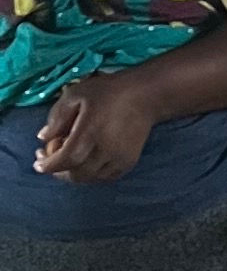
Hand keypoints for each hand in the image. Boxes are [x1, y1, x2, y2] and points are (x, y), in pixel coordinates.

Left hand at [32, 67, 158, 183]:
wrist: (143, 98)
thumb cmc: (106, 92)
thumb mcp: (75, 95)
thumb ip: (57, 117)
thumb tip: (43, 138)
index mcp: (90, 132)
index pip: (67, 159)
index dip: (50, 165)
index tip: (38, 165)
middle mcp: (105, 150)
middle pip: (78, 173)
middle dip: (59, 172)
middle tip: (49, 161)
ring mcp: (118, 159)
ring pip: (91, 178)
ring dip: (74, 175)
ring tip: (65, 163)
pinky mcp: (128, 163)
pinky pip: (105, 177)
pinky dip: (91, 175)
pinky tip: (84, 164)